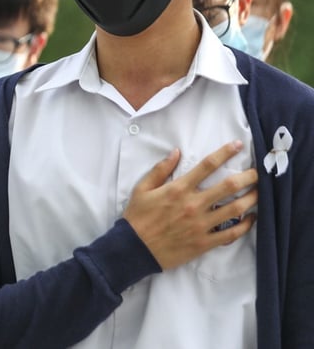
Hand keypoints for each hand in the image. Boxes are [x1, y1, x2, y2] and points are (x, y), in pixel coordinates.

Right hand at [123, 141, 257, 270]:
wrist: (134, 249)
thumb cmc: (137, 217)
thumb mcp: (142, 189)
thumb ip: (160, 170)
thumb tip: (176, 152)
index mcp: (178, 189)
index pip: (207, 166)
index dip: (225, 153)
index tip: (238, 145)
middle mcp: (193, 205)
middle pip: (229, 186)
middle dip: (248, 176)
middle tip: (259, 172)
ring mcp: (201, 225)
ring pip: (235, 209)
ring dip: (252, 199)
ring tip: (260, 193)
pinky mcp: (205, 242)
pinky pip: (232, 234)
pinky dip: (246, 226)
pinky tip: (252, 218)